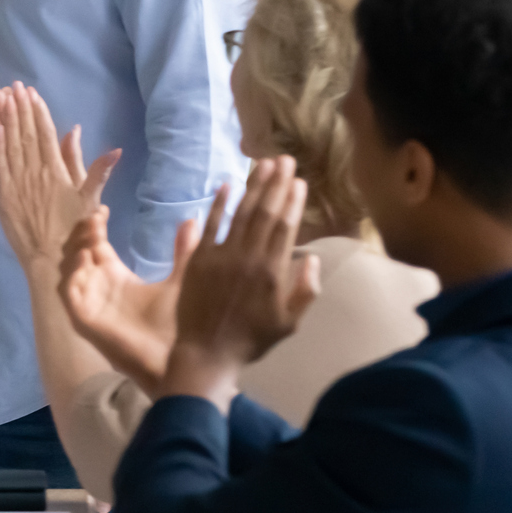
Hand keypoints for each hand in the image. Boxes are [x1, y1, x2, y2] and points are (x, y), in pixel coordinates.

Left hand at [0, 82, 119, 268]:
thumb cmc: (76, 230)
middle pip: (22, 134)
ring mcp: (14, 183)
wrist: (50, 260)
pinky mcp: (0, 195)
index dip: (36, 112)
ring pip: (4, 145)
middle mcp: (33, 173)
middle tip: (9, 86)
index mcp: (55, 171)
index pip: (43, 134)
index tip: (30, 92)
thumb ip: (91, 167)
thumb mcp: (90, 199)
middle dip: (16, 108)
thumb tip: (82, 134)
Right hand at [57, 209, 199, 397]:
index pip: (95, 244)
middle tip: (94, 218)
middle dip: (82, 233)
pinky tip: (86, 259)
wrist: (176, 362)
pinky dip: (73, 274)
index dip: (94, 226)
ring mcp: (88, 302)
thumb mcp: (180, 281)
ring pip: (69, 269)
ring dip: (76, 249)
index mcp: (115, 277)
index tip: (103, 209)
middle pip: (77, 251)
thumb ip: (183, 252)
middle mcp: (97, 287)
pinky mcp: (83, 318)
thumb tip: (190, 220)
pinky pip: (69, 292)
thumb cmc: (177, 326)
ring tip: (91, 234)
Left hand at [166, 157, 322, 400]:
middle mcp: (248, 259)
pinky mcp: (199, 259)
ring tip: (262, 163)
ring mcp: (222, 257)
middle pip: (265, 213)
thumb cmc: (250, 340)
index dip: (291, 201)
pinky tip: (228, 185)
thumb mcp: (289, 323)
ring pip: (241, 213)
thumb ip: (305, 291)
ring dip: (252, 186)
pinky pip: (211, 225)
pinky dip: (219, 204)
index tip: (298, 181)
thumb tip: (311, 259)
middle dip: (276, 184)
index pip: (285, 227)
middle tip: (283, 159)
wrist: (206, 353)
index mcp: (272, 273)